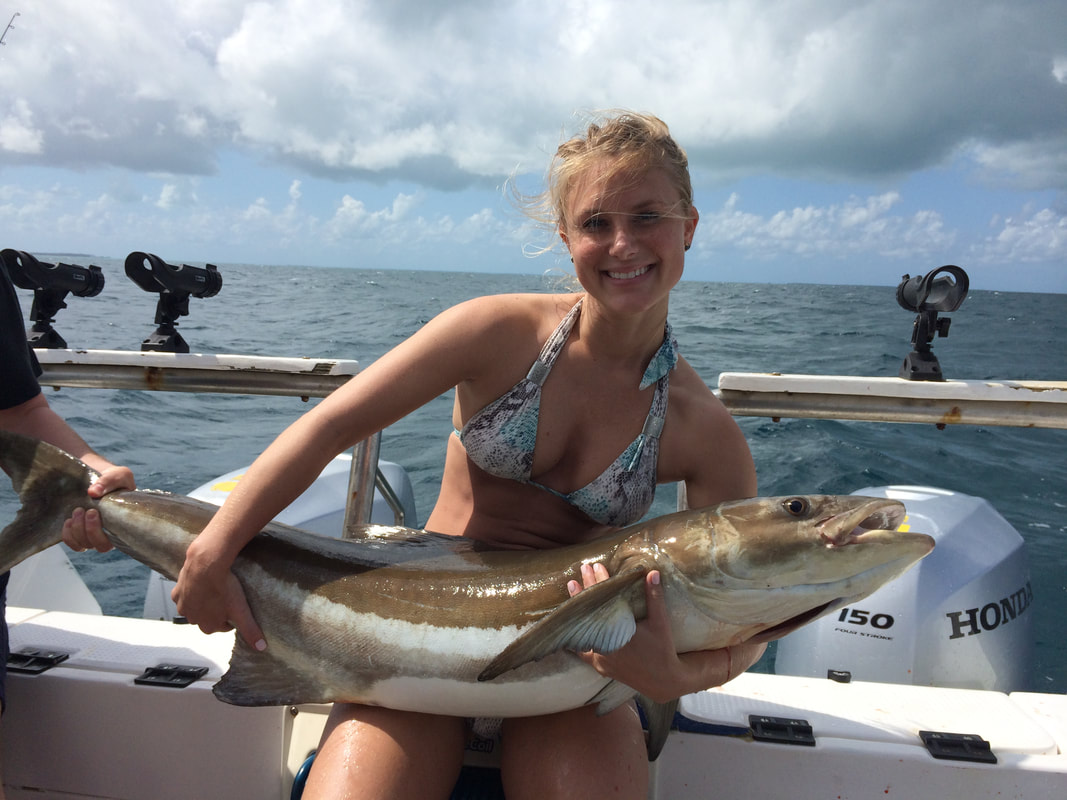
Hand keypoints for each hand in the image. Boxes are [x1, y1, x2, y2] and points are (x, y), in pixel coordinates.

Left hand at [62, 465, 135, 552]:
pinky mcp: (79, 532)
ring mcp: (93, 534)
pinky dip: (68, 535)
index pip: (113, 542)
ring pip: (84, 544)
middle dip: (90, 530)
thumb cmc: (115, 478)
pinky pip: (73, 542)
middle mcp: (109, 533)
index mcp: (122, 525)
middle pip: (99, 545)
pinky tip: (69, 521)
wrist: (101, 476)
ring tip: (78, 510)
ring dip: (78, 529)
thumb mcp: (119, 474)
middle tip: (88, 510)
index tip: (93, 512)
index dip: (98, 533)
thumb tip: (93, 492)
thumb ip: (109, 482)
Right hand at [171, 543, 266, 651]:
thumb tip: (261, 647)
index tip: (236, 606)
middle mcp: (192, 619)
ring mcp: (182, 605)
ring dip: (203, 600)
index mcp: (207, 626)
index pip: (223, 626)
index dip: (231, 616)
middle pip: (207, 616)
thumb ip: (250, 630)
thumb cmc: (224, 588)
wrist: (206, 564)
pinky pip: (184, 593)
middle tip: (227, 595)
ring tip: (215, 587)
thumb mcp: (241, 611)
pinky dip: (191, 589)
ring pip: (195, 606)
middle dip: (216, 609)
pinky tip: (201, 581)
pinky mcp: (177, 591)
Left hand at [569, 563, 765, 701]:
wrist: (664, 681)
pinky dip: (576, 636)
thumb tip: (651, 572)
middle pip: (591, 611)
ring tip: (573, 587)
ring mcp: (600, 658)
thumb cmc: (663, 650)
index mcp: (618, 632)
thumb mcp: (660, 622)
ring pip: (583, 629)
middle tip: (584, 568)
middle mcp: (605, 646)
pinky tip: (568, 625)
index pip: (604, 601)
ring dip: (579, 608)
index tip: (597, 566)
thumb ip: (654, 598)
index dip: (600, 582)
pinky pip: (582, 650)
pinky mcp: (600, 667)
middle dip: (587, 587)